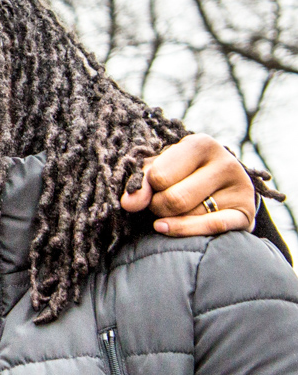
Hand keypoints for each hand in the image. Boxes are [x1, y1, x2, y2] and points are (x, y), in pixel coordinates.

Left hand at [120, 132, 255, 234]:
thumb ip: (141, 182)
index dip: (147, 189)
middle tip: (157, 204)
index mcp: (200, 144)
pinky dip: (184, 230)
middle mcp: (226, 162)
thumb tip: (128, 203)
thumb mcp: (158, 169)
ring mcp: (240, 187)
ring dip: (172, 218)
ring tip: (174, 210)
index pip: (160, 176)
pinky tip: (165, 228)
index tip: (148, 189)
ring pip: (190, 215)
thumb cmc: (179, 174)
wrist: (217, 189)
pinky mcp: (246, 213)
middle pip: (175, 199)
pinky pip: (213, 227)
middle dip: (157, 207)